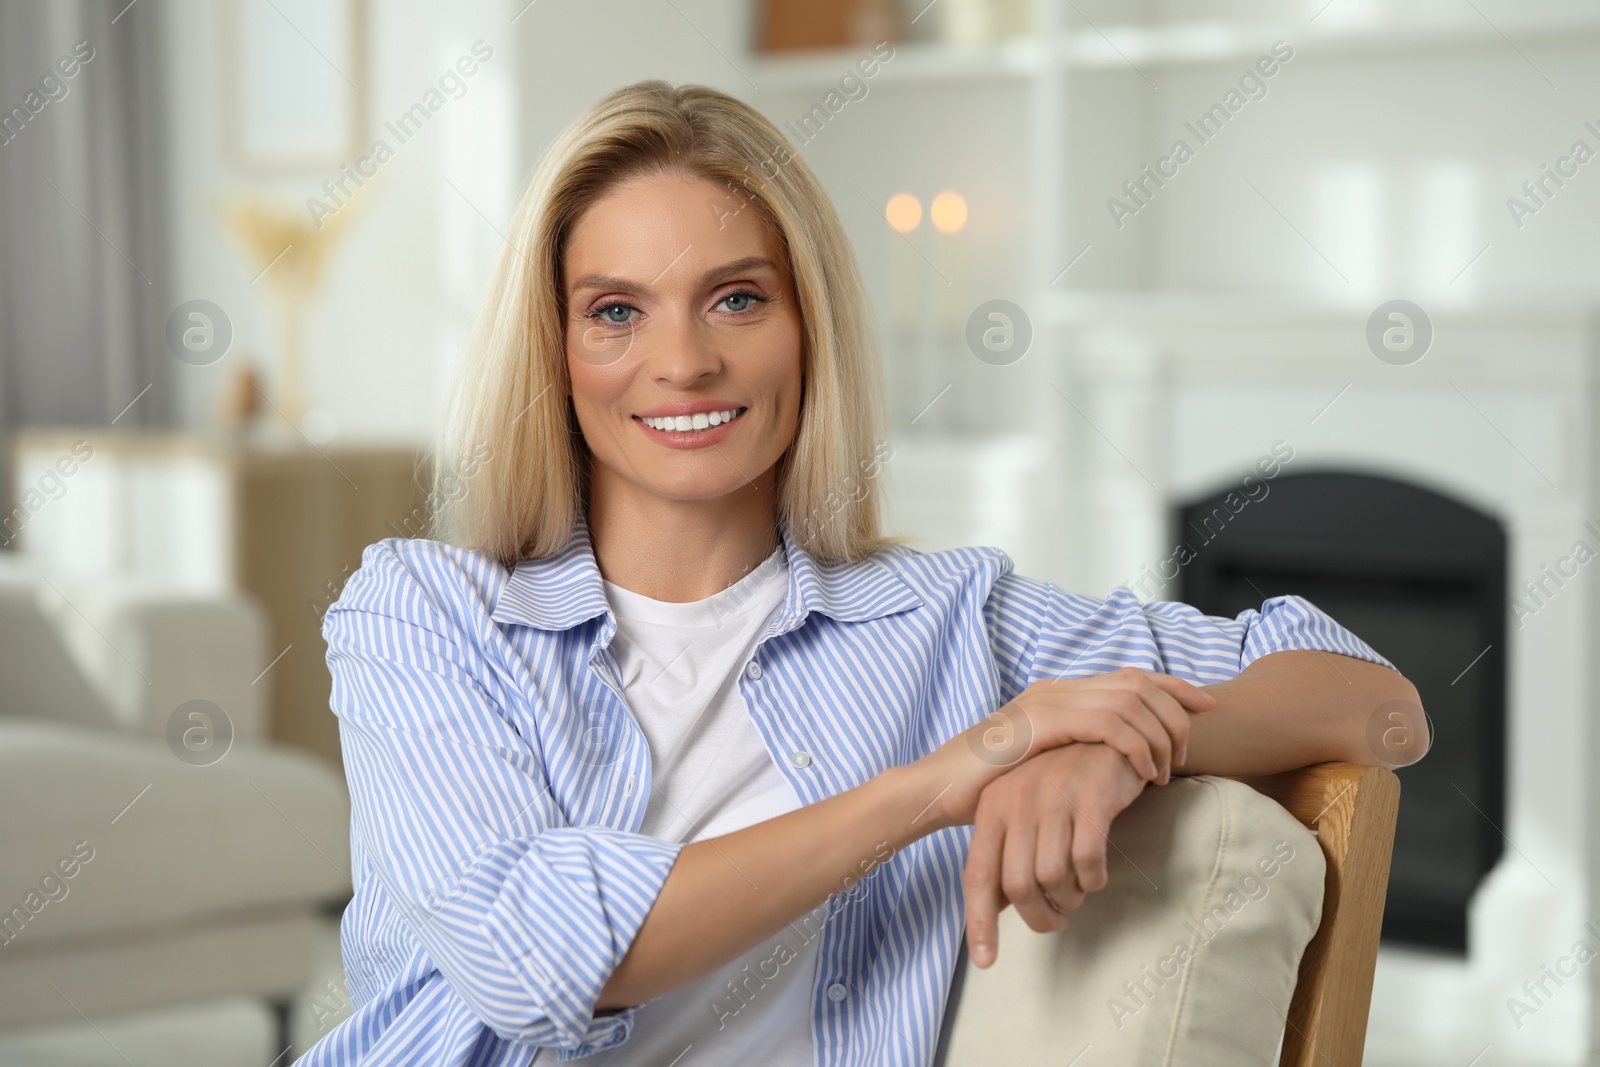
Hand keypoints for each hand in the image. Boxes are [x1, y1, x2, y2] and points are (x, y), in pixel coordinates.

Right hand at [916, 668, 1214, 830]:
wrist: (935, 791)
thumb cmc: (983, 788)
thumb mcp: (1038, 766)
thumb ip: (1071, 754)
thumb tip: (1108, 766)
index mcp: (1056, 693)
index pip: (1127, 676)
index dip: (1172, 686)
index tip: (1205, 705)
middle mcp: (1055, 688)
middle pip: (1137, 682)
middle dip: (1177, 710)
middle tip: (1190, 748)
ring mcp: (1048, 702)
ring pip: (1130, 701)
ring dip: (1159, 735)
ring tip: (1165, 771)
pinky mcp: (1043, 724)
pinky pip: (1110, 725)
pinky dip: (1137, 746)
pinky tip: (1144, 773)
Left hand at [962, 741, 1149, 968]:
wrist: (1110, 736)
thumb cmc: (1063, 783)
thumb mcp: (1027, 811)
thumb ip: (1009, 855)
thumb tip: (996, 911)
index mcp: (992, 807)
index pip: (978, 876)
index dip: (980, 922)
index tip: (986, 962)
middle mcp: (1015, 801)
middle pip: (1017, 886)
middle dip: (1040, 916)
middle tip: (1059, 920)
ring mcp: (1052, 797)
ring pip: (1052, 877)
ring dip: (1069, 898)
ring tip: (1078, 892)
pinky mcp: (1091, 798)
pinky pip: (1088, 862)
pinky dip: (1093, 879)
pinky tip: (1097, 874)